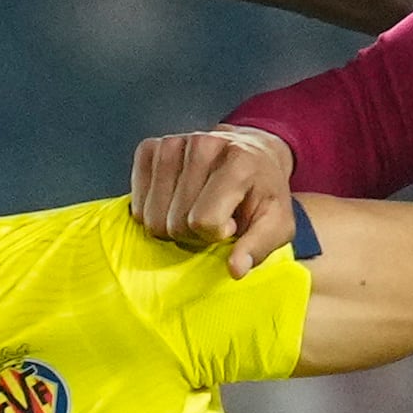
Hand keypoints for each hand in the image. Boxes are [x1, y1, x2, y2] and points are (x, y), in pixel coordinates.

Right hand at [125, 123, 303, 272]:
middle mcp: (203, 144)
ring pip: (151, 217)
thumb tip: (235, 269)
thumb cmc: (262, 193)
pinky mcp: (149, 148)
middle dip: (192, 233)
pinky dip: (153, 211)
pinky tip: (175, 200)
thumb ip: (258, 247)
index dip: (216, 235)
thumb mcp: (276, 224)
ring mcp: (172, 143)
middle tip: (212, 219)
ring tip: (194, 209)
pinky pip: (136, 203)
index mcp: (239, 161)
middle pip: (175, 222)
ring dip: (171, 224)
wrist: (252, 152)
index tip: (231, 224)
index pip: (204, 221)